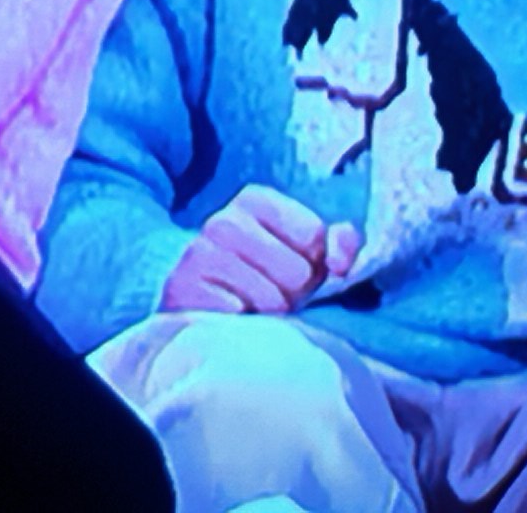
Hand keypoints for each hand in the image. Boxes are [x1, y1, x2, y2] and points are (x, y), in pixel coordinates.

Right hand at [159, 184, 363, 314]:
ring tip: (253, 308)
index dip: (317, 262)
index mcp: (254, 199)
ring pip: (272, 300)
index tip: (299, 268)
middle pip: (297, 271)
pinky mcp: (184, 290)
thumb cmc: (263, 278)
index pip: (313, 233)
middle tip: (273, 294)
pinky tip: (231, 319)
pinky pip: (240, 318)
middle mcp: (223, 220)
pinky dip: (243, 326)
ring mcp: (199, 254)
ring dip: (270, 314)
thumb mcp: (306, 255)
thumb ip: (338, 244)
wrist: (198, 309)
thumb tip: (341, 261)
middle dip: (294, 292)